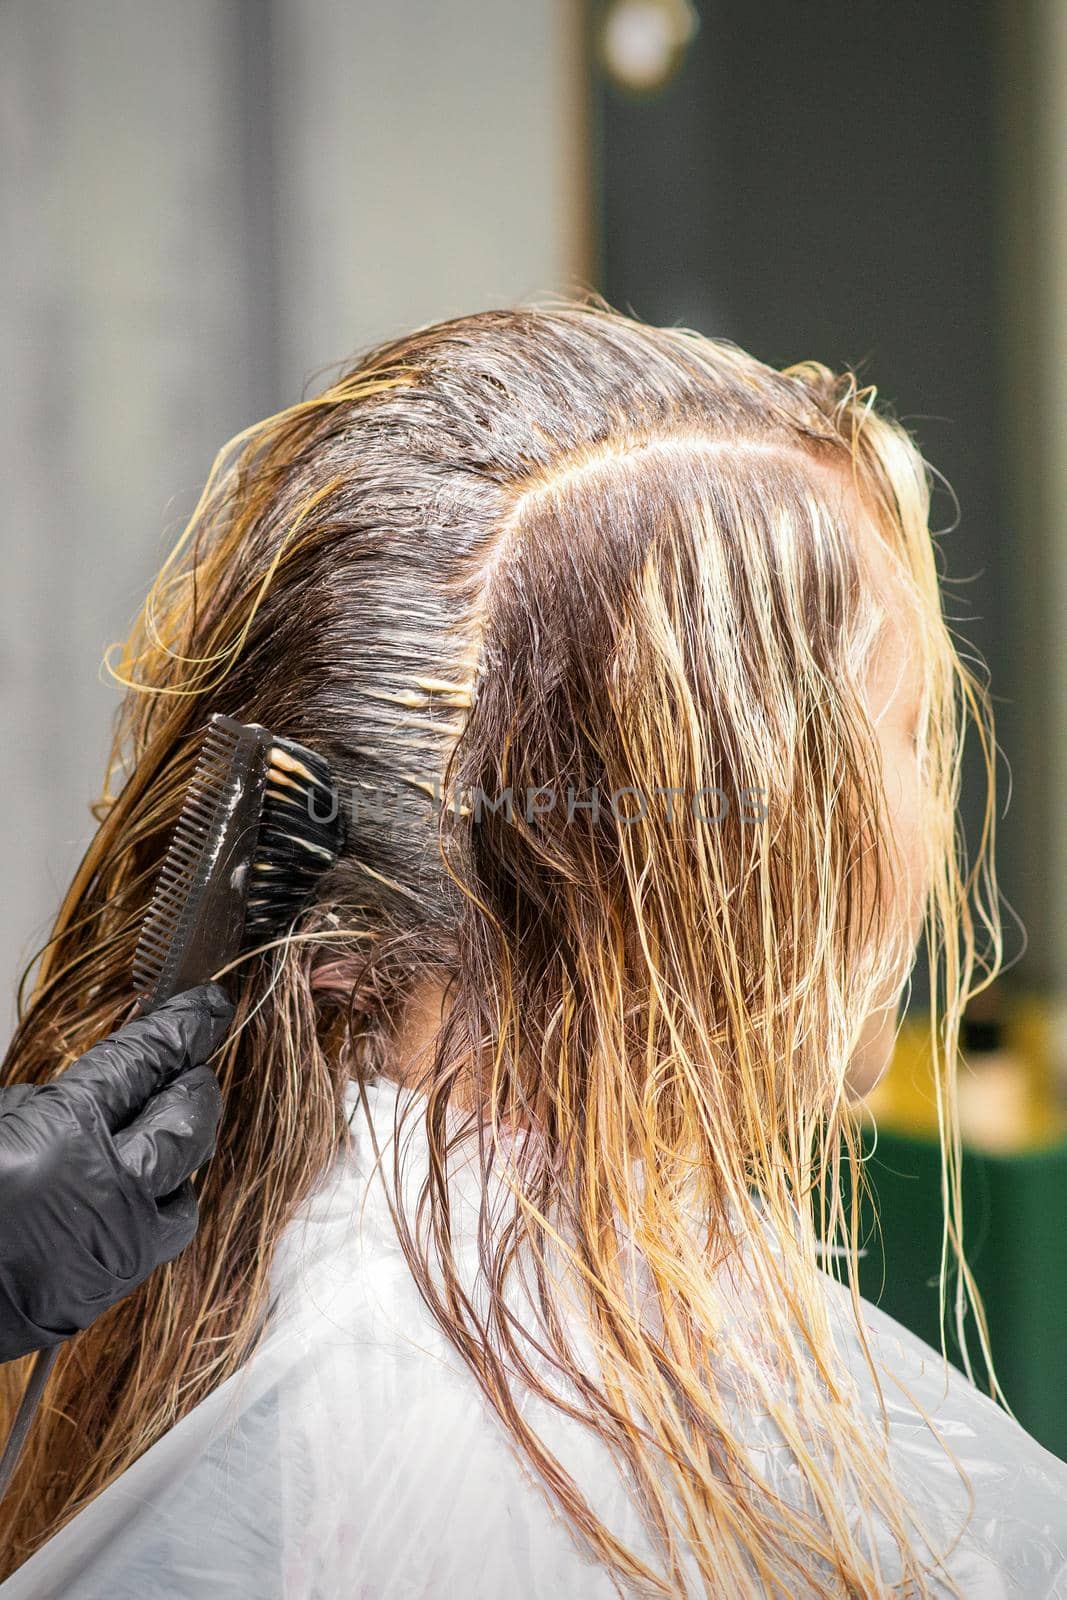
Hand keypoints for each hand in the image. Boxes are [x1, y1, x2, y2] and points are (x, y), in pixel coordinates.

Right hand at [0, 984, 232, 1361]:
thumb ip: (48, 1103)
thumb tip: (93, 1094)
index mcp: (65, 1129)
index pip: (147, 1061)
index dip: (185, 1028)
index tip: (210, 1008)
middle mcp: (105, 1190)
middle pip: (186, 1123)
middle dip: (196, 1091)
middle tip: (194, 1072)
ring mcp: (112, 1247)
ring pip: (185, 1195)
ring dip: (181, 1162)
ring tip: (164, 1139)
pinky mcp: (104, 1291)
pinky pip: (153, 1245)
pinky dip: (151, 1213)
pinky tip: (130, 1197)